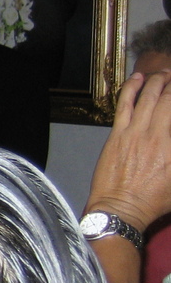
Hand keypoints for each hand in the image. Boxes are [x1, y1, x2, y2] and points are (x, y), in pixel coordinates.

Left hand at [85, 70, 170, 282]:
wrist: (121, 208)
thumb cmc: (156, 200)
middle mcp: (157, 134)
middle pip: (167, 99)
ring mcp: (135, 132)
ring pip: (147, 98)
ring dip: (156, 82)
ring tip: (162, 73)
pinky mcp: (117, 134)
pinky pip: (124, 105)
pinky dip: (131, 89)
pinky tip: (137, 79)